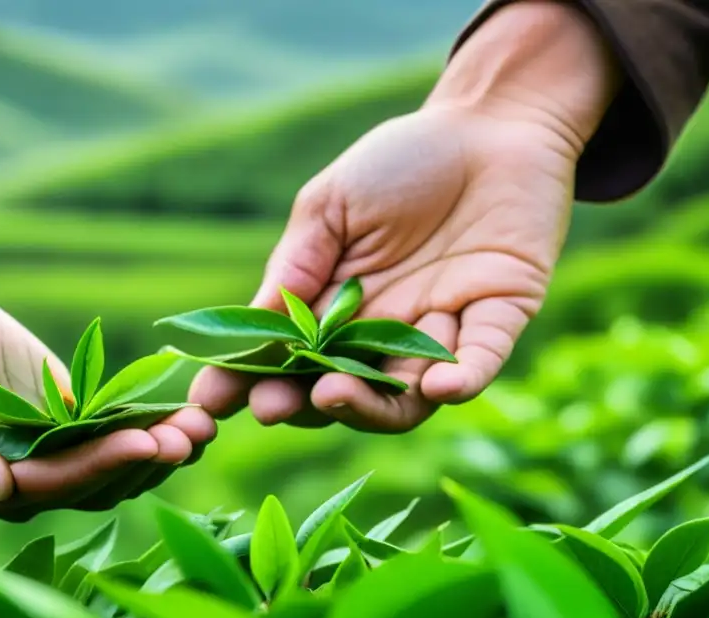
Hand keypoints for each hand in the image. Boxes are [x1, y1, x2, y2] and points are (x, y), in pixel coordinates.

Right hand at [0, 269, 215, 524]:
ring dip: (159, 446)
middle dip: (144, 460)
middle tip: (191, 436)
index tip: (145, 442)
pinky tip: (187, 408)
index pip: (51, 489)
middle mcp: (18, 480)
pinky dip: (148, 417)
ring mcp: (44, 444)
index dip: (99, 467)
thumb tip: (0, 492)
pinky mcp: (60, 409)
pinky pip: (110, 421)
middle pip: (94, 483)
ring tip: (203, 424)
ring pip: (112, 460)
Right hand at [190, 1, 620, 432]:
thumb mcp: (330, 206)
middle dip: (302, 404)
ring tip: (332, 393)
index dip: (249, 381)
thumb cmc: (401, 161)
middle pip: (340, 392)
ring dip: (368, 405)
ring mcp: (440, 330)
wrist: (491, 119)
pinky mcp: (499, 316)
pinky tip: (439, 386)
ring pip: (405, 398)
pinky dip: (462, 378)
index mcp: (337, 308)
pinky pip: (482, 359)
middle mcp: (384, 333)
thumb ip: (297, 265)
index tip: (210, 400)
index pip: (288, 360)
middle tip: (270, 407)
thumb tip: (253, 324)